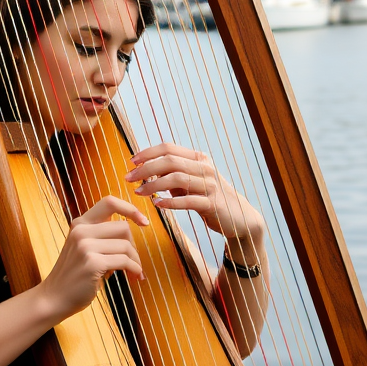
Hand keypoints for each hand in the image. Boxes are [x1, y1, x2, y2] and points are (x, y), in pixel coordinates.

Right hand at [37, 196, 147, 324]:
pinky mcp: (92, 263)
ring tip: (135, 272)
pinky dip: (134, 269)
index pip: (109, 202)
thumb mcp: (84, 248)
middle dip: (134, 245)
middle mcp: (81, 231)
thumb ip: (103, 236)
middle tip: (134, 262)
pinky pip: (124, 261)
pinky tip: (134, 276)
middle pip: (123, 227)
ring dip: (135, 260)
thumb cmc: (74, 275)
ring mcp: (85, 246)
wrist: (54, 298)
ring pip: (126, 245)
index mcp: (80, 224)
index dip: (130, 208)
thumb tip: (133, 230)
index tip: (143, 221)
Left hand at [125, 143, 264, 242]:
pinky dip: (170, 202)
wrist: (239, 218)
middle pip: (169, 161)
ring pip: (176, 179)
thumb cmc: (209, 198)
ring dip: (153, 185)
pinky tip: (157, 205)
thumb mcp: (191, 183)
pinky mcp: (212, 203)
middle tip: (128, 178)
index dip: (148, 153)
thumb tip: (147, 171)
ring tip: (139, 193)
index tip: (131, 162)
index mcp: (199, 158)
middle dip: (145, 169)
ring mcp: (210, 185)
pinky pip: (187, 201)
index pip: (168, 147)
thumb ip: (173, 175)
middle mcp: (205, 167)